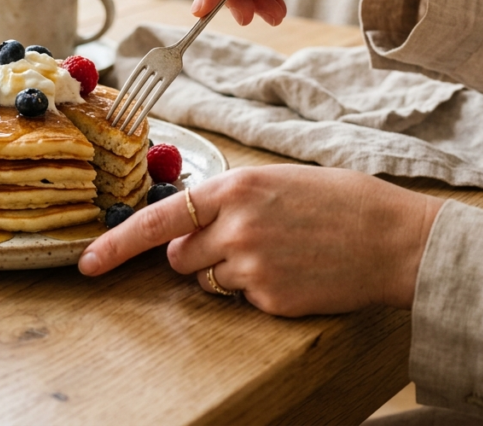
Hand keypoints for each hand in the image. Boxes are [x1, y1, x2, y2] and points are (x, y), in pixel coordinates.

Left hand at [78, 165, 443, 316]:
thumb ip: (231, 198)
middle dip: (196, 255)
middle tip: (242, 242)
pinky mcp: (271, 299)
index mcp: (237, 187)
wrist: (395, 238)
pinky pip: (242, 300)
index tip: (87, 263)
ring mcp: (252, 266)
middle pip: (179, 257)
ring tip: (278, 254)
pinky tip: (295, 272)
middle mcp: (236, 225)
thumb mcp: (280, 180)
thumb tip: (192, 221)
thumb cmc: (343, 201)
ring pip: (208, 282)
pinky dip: (260, 291)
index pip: (158, 219)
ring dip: (227, 273)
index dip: (116, 244)